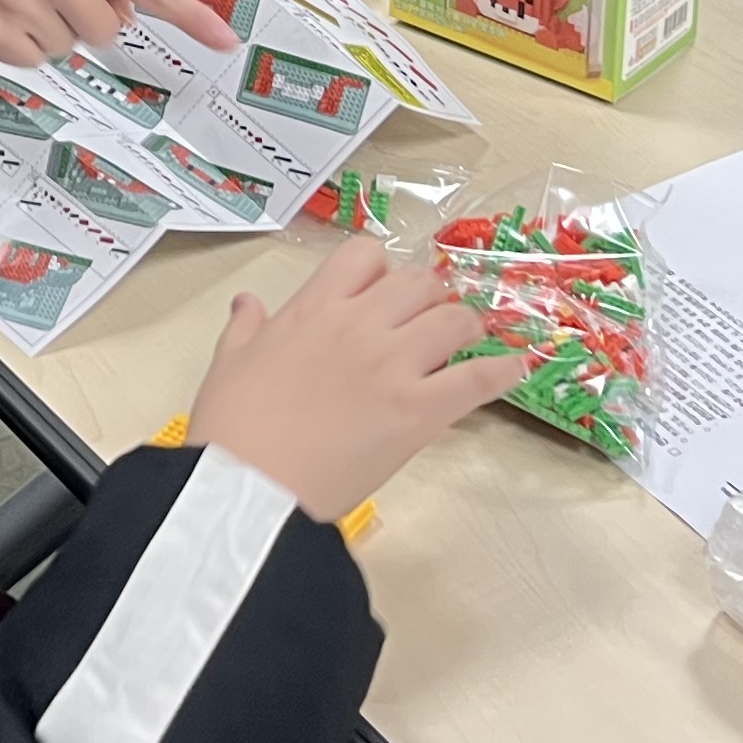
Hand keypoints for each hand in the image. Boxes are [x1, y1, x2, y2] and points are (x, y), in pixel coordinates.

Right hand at [188, 240, 530, 523]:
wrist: (249, 486)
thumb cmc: (232, 427)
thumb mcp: (228, 364)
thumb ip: (245, 328)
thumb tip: (247, 304)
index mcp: (313, 308)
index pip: (364, 256)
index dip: (379, 271)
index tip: (381, 293)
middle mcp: (360, 324)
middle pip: (418, 283)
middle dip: (428, 297)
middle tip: (428, 319)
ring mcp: (394, 365)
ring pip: (454, 319)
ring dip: (465, 326)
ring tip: (468, 341)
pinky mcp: (418, 412)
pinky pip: (475, 379)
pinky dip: (501, 371)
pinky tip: (515, 368)